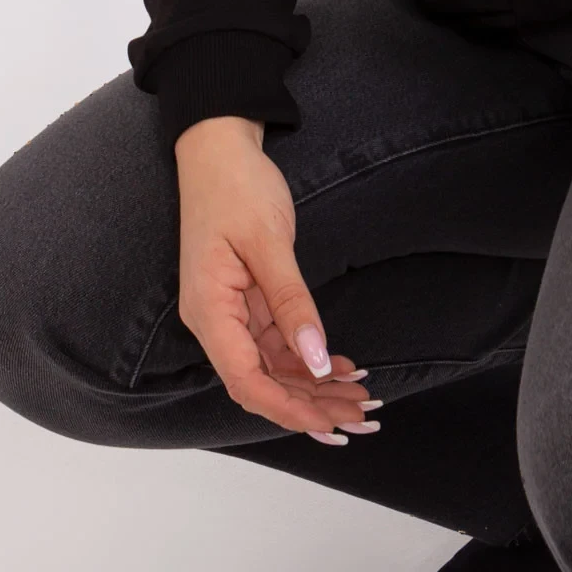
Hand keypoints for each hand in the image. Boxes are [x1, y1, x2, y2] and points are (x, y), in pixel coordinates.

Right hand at [175, 121, 379, 443]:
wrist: (218, 147)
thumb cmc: (237, 186)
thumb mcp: (268, 241)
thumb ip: (292, 302)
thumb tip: (317, 359)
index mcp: (209, 310)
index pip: (245, 380)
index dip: (287, 408)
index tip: (328, 424)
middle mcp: (215, 320)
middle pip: (261, 382)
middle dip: (310, 405)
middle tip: (361, 416)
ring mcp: (230, 312)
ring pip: (273, 367)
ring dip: (314, 386)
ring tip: (361, 398)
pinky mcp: (246, 300)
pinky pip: (277, 343)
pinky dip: (309, 357)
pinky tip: (344, 367)